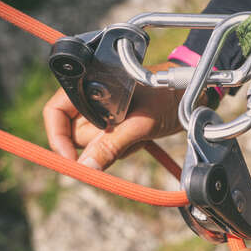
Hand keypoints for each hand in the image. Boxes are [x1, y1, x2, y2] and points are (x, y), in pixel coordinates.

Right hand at [43, 62, 184, 169]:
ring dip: (114, 145)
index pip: (56, 111)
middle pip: (74, 132)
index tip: (70, 160)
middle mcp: (91, 96)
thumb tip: (84, 167)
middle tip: (126, 134)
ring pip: (92, 142)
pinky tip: (141, 137)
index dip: (57, 136)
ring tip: (138, 132)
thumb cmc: (170, 97)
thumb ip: (110, 145)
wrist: (194, 94)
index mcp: (90, 82)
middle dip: (98, 142)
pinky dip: (123, 146)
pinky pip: (108, 145)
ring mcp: (103, 110)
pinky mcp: (116, 122)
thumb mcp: (140, 123)